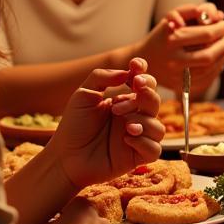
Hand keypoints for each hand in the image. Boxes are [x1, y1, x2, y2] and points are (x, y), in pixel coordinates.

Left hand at [51, 59, 163, 188]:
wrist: (65, 157)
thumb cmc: (74, 126)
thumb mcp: (83, 95)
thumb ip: (101, 77)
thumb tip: (126, 72)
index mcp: (124, 100)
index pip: (144, 83)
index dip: (144, 72)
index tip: (135, 66)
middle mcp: (134, 116)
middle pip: (155, 100)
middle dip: (145, 95)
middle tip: (120, 102)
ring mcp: (137, 137)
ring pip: (158, 126)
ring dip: (144, 121)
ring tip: (125, 126)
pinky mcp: (137, 156)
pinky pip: (155, 149)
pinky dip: (145, 142)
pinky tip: (127, 140)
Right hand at [136, 3, 223, 93]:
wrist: (143, 58)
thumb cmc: (163, 34)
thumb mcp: (172, 16)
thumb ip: (192, 10)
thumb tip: (216, 15)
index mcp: (172, 39)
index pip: (206, 34)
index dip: (221, 29)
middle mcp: (173, 59)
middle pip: (209, 55)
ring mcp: (176, 76)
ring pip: (209, 69)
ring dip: (223, 56)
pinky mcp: (180, 87)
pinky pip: (205, 80)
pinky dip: (217, 69)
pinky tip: (219, 60)